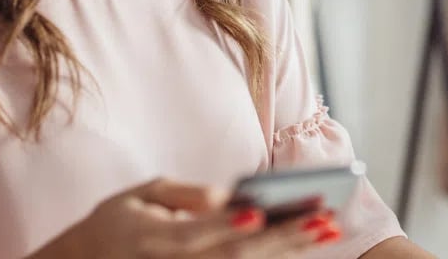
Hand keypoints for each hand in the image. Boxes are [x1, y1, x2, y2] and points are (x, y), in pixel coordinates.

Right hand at [28, 178, 341, 258]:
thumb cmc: (120, 221)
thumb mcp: (140, 194)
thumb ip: (184, 195)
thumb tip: (226, 195)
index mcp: (150, 237)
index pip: (193, 234)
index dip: (226, 225)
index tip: (258, 212)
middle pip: (233, 257)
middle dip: (282, 238)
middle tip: (324, 219)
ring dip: (288, 252)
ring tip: (327, 230)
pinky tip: (302, 247)